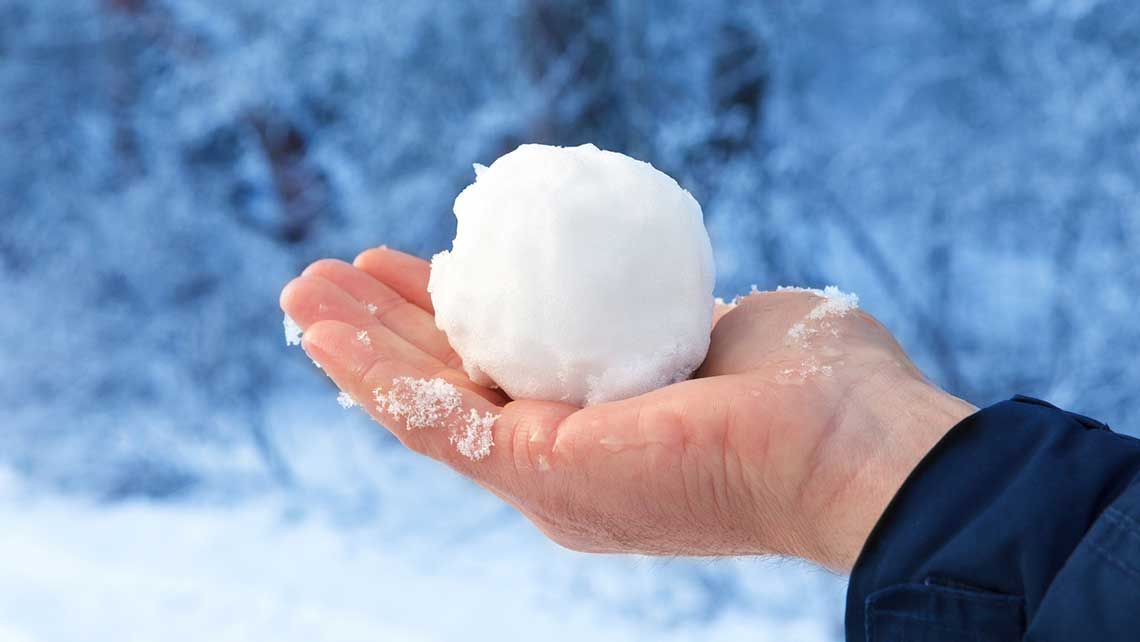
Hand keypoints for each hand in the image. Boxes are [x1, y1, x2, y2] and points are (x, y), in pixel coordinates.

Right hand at [280, 248, 974, 570]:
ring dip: (358, 346)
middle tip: (331, 277)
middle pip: (453, 389)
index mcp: (608, 431)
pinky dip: (372, 374)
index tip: (419, 265)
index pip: (508, 368)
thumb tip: (636, 283)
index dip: (453, 317)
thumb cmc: (817, 385)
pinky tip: (321, 331)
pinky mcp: (542, 474)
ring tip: (300, 290)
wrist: (860, 443)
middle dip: (388, 332)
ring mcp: (550, 477)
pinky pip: (434, 420)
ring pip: (427, 405)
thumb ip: (659, 316)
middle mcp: (568, 463)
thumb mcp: (715, 326)